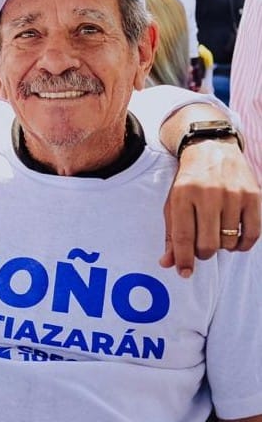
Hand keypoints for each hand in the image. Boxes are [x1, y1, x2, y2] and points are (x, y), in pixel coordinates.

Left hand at [161, 139, 260, 276]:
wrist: (211, 149)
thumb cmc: (189, 182)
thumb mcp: (173, 203)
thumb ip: (171, 235)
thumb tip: (169, 264)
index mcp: (182, 195)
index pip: (182, 236)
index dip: (183, 259)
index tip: (185, 273)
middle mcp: (208, 194)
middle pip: (207, 244)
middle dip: (203, 253)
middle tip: (202, 247)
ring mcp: (233, 194)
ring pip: (229, 241)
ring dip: (222, 246)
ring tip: (217, 235)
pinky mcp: (253, 196)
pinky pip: (251, 234)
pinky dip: (243, 244)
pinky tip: (234, 239)